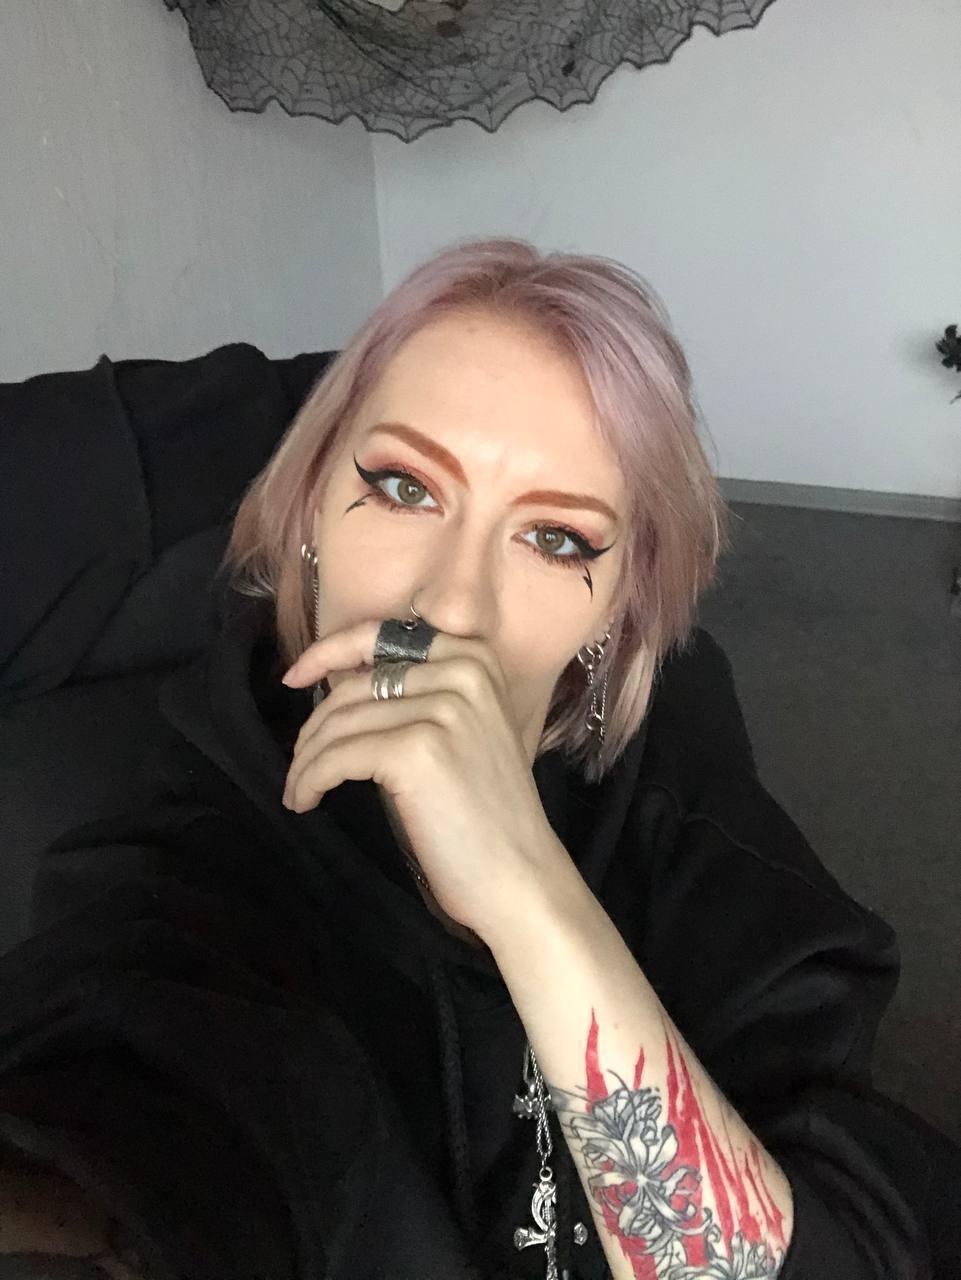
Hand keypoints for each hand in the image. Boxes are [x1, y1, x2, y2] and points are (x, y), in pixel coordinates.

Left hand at [280, 620, 570, 942]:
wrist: (519, 876)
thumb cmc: (486, 815)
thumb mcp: (466, 731)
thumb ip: (420, 696)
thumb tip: (341, 684)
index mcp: (475, 659)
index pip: (381, 635)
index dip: (328, 651)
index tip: (295, 677)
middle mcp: (462, 673)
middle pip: (353, 686)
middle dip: (314, 727)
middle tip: (299, 764)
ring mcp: (441, 709)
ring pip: (339, 723)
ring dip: (306, 761)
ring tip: (300, 790)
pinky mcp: (416, 751)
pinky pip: (337, 757)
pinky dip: (310, 780)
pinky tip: (306, 801)